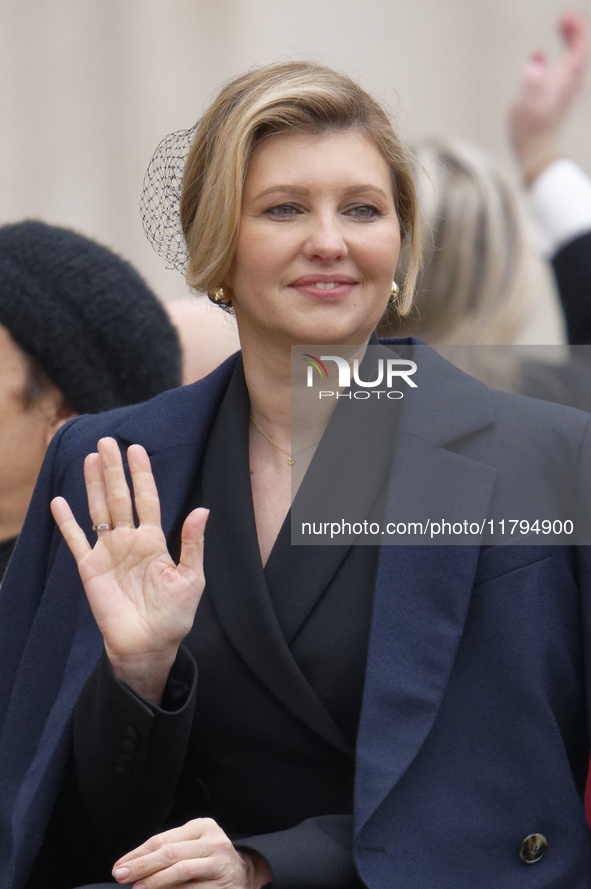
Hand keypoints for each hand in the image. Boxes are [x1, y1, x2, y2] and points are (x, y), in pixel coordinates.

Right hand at [51, 436, 207, 704]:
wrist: (148, 646)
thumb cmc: (174, 616)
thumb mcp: (192, 578)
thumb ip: (192, 544)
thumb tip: (202, 510)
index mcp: (155, 541)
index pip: (147, 499)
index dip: (141, 475)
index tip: (136, 449)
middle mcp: (130, 541)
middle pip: (120, 497)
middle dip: (114, 470)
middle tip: (107, 442)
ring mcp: (109, 552)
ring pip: (99, 510)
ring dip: (94, 485)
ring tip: (89, 458)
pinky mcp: (90, 569)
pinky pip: (76, 540)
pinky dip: (67, 522)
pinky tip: (59, 501)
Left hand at [111, 818, 272, 888]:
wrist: (242, 877)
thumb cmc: (208, 861)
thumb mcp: (193, 847)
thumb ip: (169, 852)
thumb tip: (132, 865)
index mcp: (203, 827)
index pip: (164, 839)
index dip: (139, 853)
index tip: (120, 866)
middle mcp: (214, 842)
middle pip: (171, 853)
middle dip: (143, 866)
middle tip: (122, 875)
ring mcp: (221, 864)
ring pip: (182, 871)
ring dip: (156, 882)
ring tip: (138, 888)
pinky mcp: (224, 887)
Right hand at [509, 10, 587, 183]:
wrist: (538, 154)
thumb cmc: (530, 131)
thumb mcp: (525, 104)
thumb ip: (532, 79)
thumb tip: (537, 58)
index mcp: (566, 79)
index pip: (581, 46)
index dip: (576, 27)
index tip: (562, 18)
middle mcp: (572, 82)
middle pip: (582, 50)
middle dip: (575, 30)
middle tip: (562, 19)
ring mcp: (568, 90)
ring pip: (578, 58)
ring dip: (572, 41)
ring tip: (562, 27)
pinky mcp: (562, 97)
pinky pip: (571, 67)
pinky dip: (568, 54)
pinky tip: (556, 56)